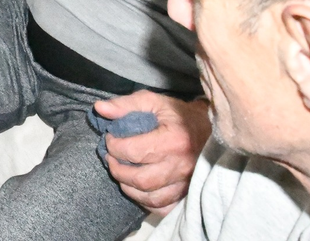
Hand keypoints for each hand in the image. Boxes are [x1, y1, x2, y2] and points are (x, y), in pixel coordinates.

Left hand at [94, 91, 211, 214]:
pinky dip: (145, 201)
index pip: (133, 151)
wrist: (210, 130)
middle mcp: (181, 166)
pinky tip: (137, 188)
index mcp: (173, 140)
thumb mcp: (153, 102)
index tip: (110, 138)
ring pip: (150, 197)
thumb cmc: (179, 114)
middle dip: (118, 169)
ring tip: (121, 171)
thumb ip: (126, 105)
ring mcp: (186, 184)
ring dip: (128, 186)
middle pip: (140, 179)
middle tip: (111, 157)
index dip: (114, 146)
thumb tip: (100, 109)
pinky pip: (162, 207)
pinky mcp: (187, 194)